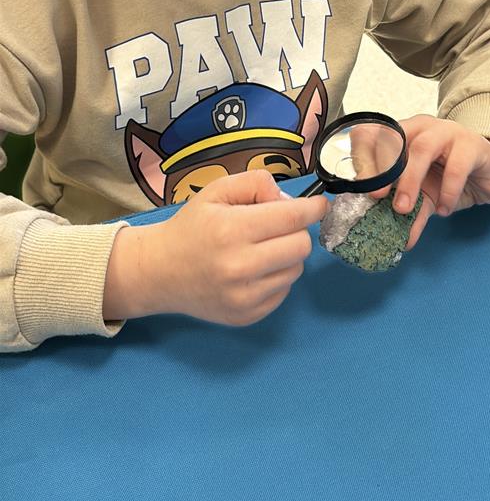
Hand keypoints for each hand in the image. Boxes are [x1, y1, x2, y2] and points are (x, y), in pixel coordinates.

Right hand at [103, 170, 327, 326]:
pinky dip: (276, 277)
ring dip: (286, 255)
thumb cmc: (191, 227)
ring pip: (296, 269)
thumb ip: (256, 184)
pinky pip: (283, 291)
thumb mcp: (217, 191)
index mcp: (233, 230)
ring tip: (261, 249)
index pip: (293, 218)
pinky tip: (254, 270)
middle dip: (296, 230)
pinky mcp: (247, 316)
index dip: (312, 208)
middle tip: (277, 226)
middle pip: (302, 245)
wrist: (160, 272)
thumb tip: (288, 200)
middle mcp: (240, 266)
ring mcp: (244, 297)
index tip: (320, 204)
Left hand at [369, 115, 489, 251]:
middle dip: (382, 168)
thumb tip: (400, 241)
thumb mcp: (425, 194)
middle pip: (396, 139)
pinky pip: (456, 167)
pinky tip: (444, 209)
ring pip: (423, 149)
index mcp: (404, 133)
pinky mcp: (472, 145)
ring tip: (404, 208)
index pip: (374, 133)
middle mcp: (423, 127)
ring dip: (410, 180)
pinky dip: (447, 191)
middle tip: (377, 197)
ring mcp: (448, 132)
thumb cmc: (451, 175)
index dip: (363, 155)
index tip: (359, 184)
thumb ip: (411, 212)